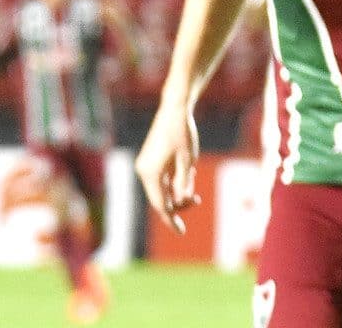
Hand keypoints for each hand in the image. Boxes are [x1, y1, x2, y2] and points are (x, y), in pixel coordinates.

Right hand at [134, 104, 200, 233]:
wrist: (173, 110)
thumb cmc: (182, 134)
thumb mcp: (187, 161)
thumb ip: (183, 184)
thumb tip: (179, 202)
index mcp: (150, 173)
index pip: (160, 205)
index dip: (171, 220)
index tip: (181, 232)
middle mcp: (144, 171)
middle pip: (160, 198)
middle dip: (178, 204)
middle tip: (197, 200)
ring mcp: (146, 165)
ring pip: (161, 190)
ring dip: (177, 194)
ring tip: (194, 188)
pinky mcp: (150, 160)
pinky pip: (161, 180)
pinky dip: (174, 183)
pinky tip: (187, 175)